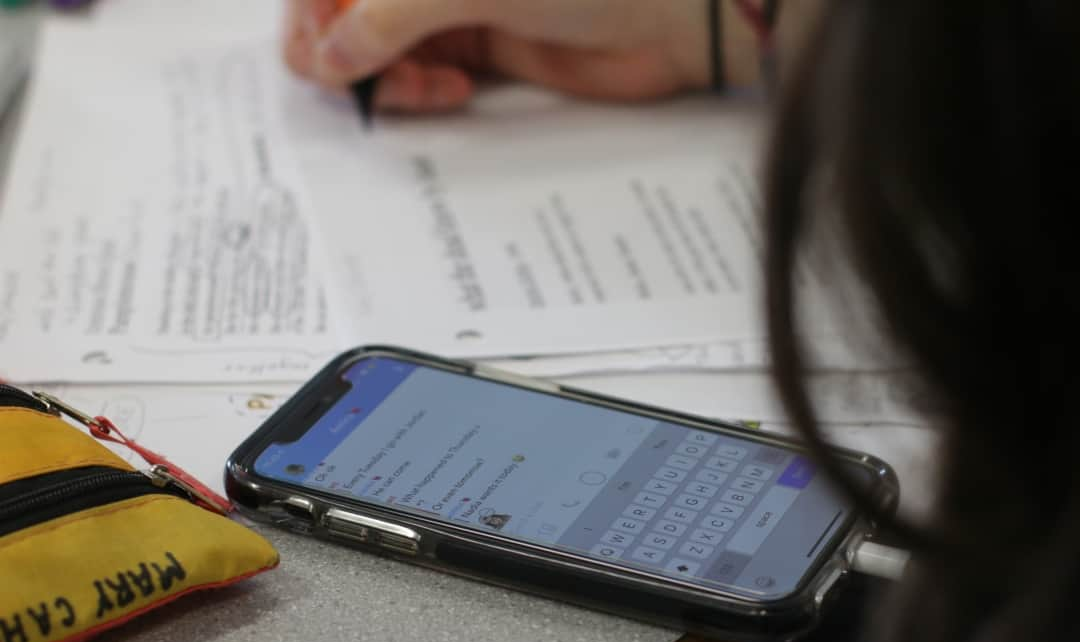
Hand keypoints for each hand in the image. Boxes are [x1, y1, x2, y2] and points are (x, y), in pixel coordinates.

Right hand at [282, 0, 752, 112]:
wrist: (664, 14)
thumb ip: (385, 17)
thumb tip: (326, 57)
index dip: (310, 10)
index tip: (318, 48)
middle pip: (340, 9)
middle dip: (339, 46)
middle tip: (356, 80)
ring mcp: (444, 2)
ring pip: (373, 47)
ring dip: (381, 75)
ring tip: (419, 88)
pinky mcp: (473, 44)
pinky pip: (415, 73)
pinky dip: (416, 90)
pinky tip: (447, 90)